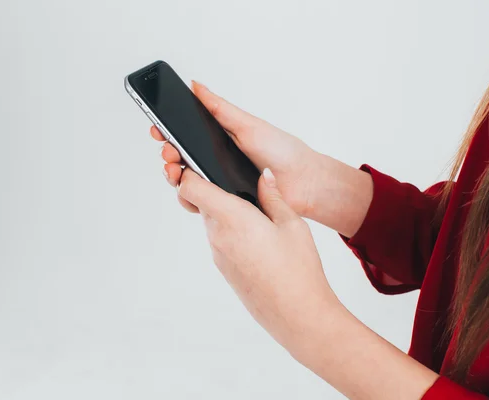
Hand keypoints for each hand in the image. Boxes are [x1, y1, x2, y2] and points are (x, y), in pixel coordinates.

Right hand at [153, 81, 322, 215]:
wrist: (304, 183)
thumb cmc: (282, 151)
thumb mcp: (248, 124)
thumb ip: (219, 108)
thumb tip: (195, 85)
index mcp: (220, 139)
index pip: (186, 134)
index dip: (168, 131)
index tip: (158, 127)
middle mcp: (216, 161)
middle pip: (180, 157)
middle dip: (168, 154)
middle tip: (169, 152)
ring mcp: (218, 183)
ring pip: (185, 181)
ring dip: (174, 175)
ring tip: (175, 171)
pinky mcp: (224, 203)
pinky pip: (199, 202)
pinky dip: (189, 198)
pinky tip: (188, 192)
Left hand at [177, 168, 438, 399]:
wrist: (298, 316)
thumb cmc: (298, 270)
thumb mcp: (291, 224)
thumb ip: (273, 195)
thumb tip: (263, 175)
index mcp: (231, 218)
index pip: (190, 187)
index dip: (191, 171)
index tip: (201, 162)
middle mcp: (217, 236)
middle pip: (200, 202)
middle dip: (213, 189)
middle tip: (238, 183)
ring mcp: (218, 255)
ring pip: (211, 221)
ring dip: (225, 211)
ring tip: (256, 211)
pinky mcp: (225, 269)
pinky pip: (220, 240)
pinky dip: (231, 230)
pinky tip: (257, 236)